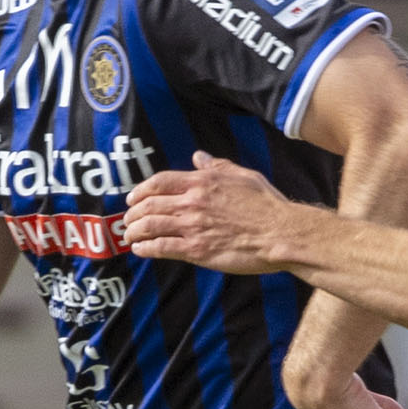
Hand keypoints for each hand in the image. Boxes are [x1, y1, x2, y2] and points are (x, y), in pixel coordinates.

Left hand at [123, 152, 302, 273]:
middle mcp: (192, 203)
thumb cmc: (266, 205)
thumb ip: (217, 166)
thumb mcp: (243, 176)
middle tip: (127, 220)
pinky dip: (146, 248)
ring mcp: (193, 227)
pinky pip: (161, 247)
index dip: (140, 190)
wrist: (280, 233)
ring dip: (134, 231)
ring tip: (129, 236)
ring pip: (150, 226)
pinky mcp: (197, 250)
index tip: (132, 198)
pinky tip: (140, 250)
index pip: (159, 182)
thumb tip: (200, 157)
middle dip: (133, 213)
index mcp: (202, 182)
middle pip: (149, 205)